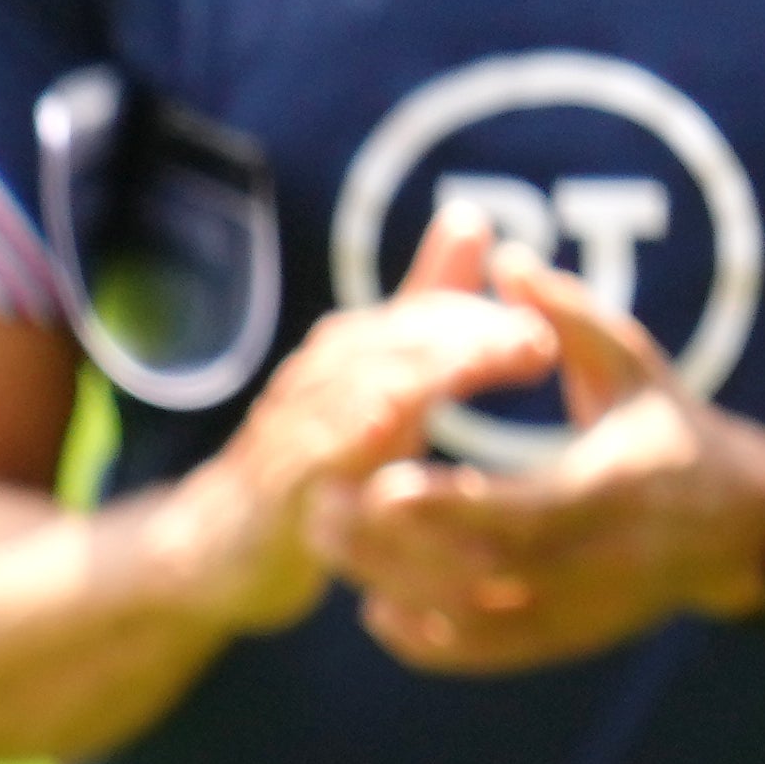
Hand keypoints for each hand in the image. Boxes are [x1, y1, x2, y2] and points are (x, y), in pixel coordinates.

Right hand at [159, 207, 565, 631]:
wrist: (216, 547)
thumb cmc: (313, 461)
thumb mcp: (377, 379)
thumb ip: (424, 306)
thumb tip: (470, 216)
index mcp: (352, 352)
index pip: (424, 318)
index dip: (484, 318)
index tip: (548, 333)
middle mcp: (317, 380)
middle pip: (396, 343)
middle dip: (466, 338)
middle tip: (534, 346)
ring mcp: (288, 432)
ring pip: (354, 389)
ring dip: (419, 376)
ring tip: (477, 369)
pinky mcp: (269, 492)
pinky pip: (304, 459)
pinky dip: (340, 441)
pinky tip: (381, 433)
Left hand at [319, 246, 764, 673]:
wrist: (739, 528)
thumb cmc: (675, 431)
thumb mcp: (635, 367)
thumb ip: (568, 316)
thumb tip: (504, 258)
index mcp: (617, 487)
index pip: (523, 510)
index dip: (449, 505)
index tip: (379, 484)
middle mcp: (600, 561)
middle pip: (480, 572)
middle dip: (391, 549)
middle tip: (319, 509)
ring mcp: (582, 611)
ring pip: (471, 622)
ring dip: (392, 590)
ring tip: (327, 546)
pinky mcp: (566, 641)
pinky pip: (484, 654)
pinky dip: (424, 640)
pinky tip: (374, 605)